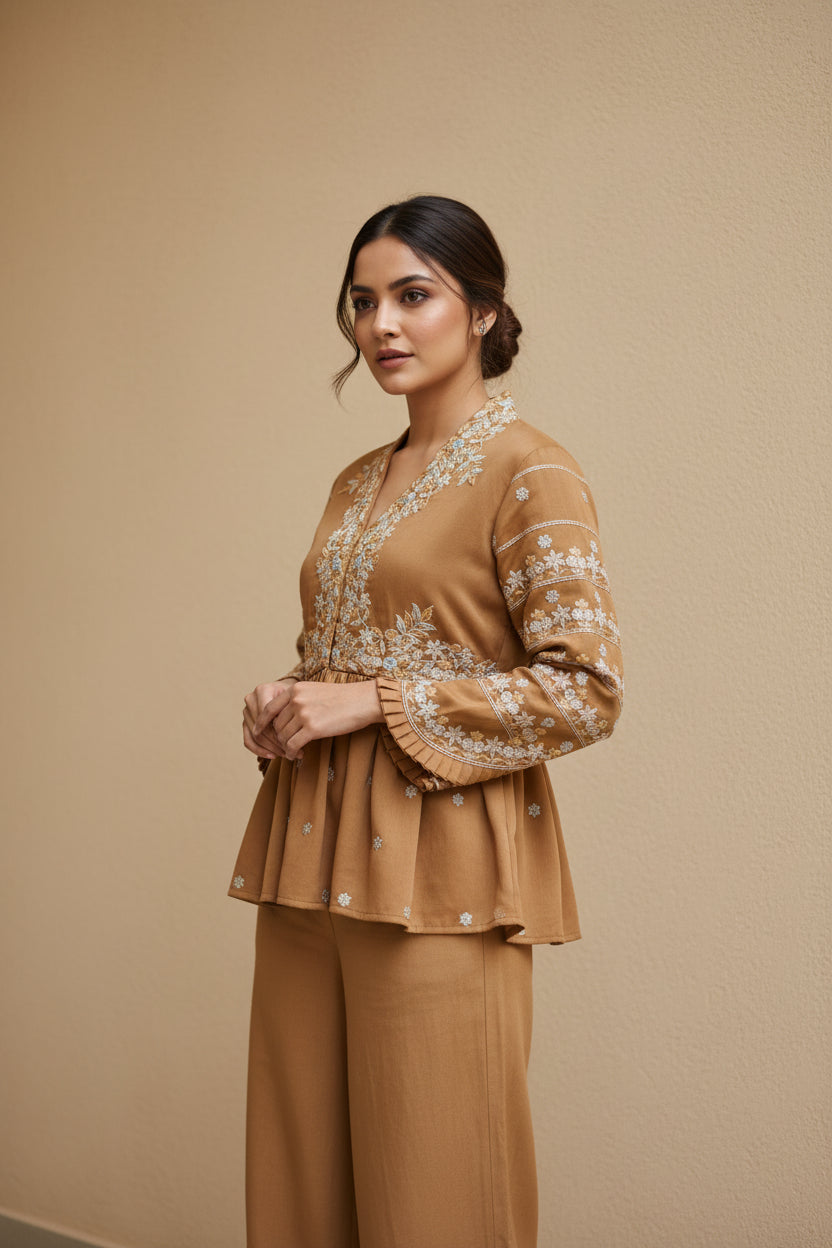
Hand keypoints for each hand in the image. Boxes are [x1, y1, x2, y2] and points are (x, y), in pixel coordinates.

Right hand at [242, 679, 296, 759]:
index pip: (268, 716)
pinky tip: (273, 756)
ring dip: (271, 748)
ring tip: (286, 754)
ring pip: (255, 736)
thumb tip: (288, 736)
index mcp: (263, 690)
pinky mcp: (245, 722)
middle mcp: (251, 699)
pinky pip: (248, 740)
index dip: (280, 730)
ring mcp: (246, 711)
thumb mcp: (296, 700)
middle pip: (261, 727)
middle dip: (277, 742)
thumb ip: (291, 712)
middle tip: (292, 751)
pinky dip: (259, 750)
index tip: (295, 741)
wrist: (288, 693)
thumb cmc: (295, 696)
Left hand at [259, 680, 383, 761]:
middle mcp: (296, 700)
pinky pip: (292, 745)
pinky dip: (291, 752)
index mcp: (295, 689)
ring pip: (283, 736)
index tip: (258, 731)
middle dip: (278, 737)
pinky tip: (296, 755)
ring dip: (285, 747)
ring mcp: (304, 714)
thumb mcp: (315, 691)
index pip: (269, 708)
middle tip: (284, 746)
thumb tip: (284, 718)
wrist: (364, 701)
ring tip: (291, 751)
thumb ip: (298, 700)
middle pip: (276, 725)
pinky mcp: (312, 728)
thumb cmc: (343, 698)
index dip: (262, 722)